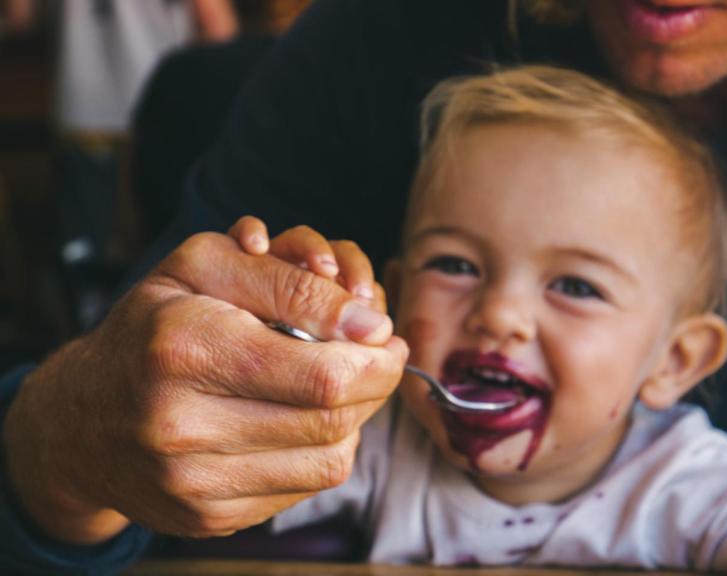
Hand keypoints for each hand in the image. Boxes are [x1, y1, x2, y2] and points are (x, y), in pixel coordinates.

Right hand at [2, 223, 406, 543]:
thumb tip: (370, 322)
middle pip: (335, 418)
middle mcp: (182, 425)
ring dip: (356, 416)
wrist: (78, 421)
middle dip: (376, 381)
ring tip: (339, 383)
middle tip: (379, 354)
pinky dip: (322, 448)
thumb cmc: (153, 326)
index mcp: (184, 350)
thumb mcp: (205, 267)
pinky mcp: (209, 518)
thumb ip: (290, 282)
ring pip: (331, 459)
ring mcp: (194, 483)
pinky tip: (302, 418)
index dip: (375, 355)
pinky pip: (306, 486)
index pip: (324, 373)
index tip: (383, 333)